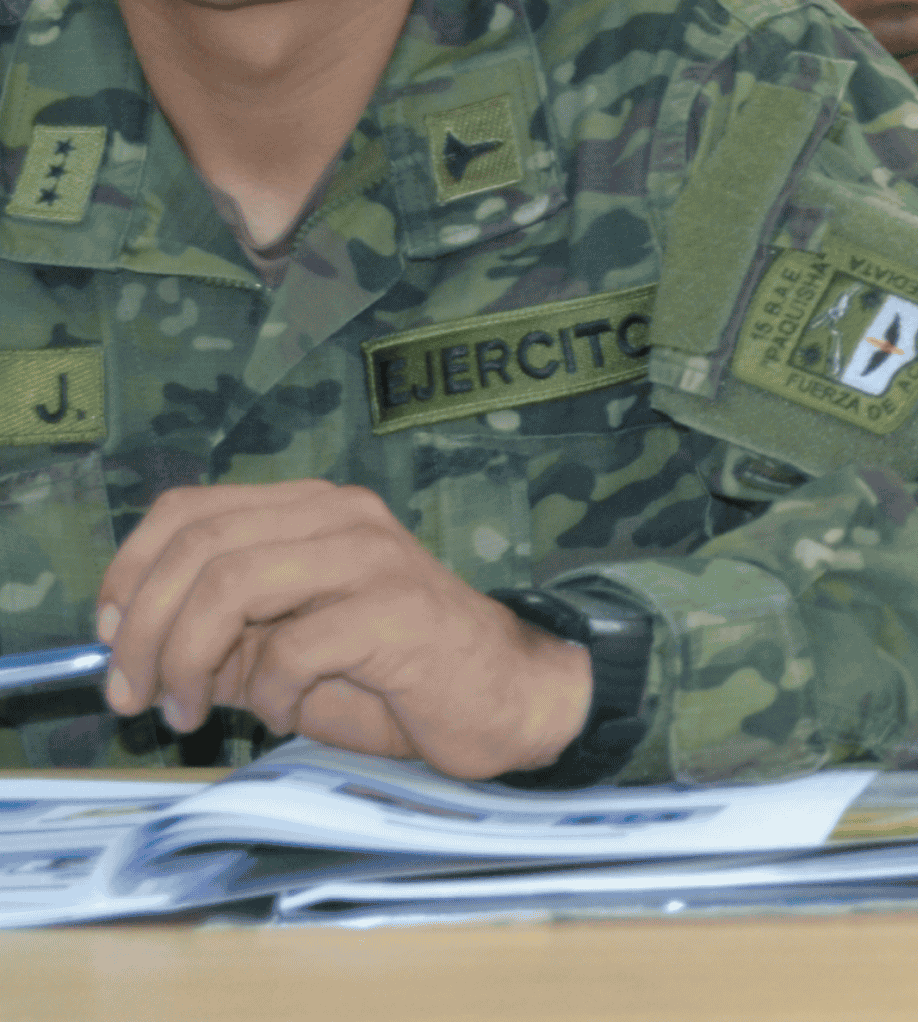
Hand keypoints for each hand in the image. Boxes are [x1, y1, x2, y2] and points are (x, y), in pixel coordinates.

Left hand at [96, 479, 593, 779]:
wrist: (507, 696)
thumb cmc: (395, 676)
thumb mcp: (289, 651)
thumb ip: (225, 640)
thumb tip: (135, 652)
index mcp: (311, 508)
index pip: (189, 508)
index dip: (129, 570)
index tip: (105, 638)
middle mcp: (340, 514)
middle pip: (200, 546)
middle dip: (142, 629)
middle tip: (132, 698)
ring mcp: (371, 556)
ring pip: (233, 584)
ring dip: (187, 659)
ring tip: (189, 713)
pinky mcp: (397, 610)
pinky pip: (294, 649)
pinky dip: (272, 694)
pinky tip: (290, 711)